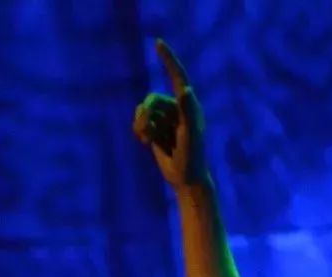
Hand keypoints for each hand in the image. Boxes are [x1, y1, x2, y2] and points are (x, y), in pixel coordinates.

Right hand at [132, 39, 208, 187]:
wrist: (185, 178)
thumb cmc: (192, 158)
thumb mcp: (190, 136)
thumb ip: (188, 113)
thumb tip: (186, 89)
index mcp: (188, 106)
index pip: (177, 77)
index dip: (168, 59)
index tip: (158, 43)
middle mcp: (177, 109)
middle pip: (152, 99)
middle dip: (146, 115)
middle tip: (146, 134)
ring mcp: (165, 118)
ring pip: (143, 109)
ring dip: (141, 125)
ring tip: (147, 141)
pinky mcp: (155, 128)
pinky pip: (139, 120)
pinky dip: (139, 130)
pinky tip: (146, 143)